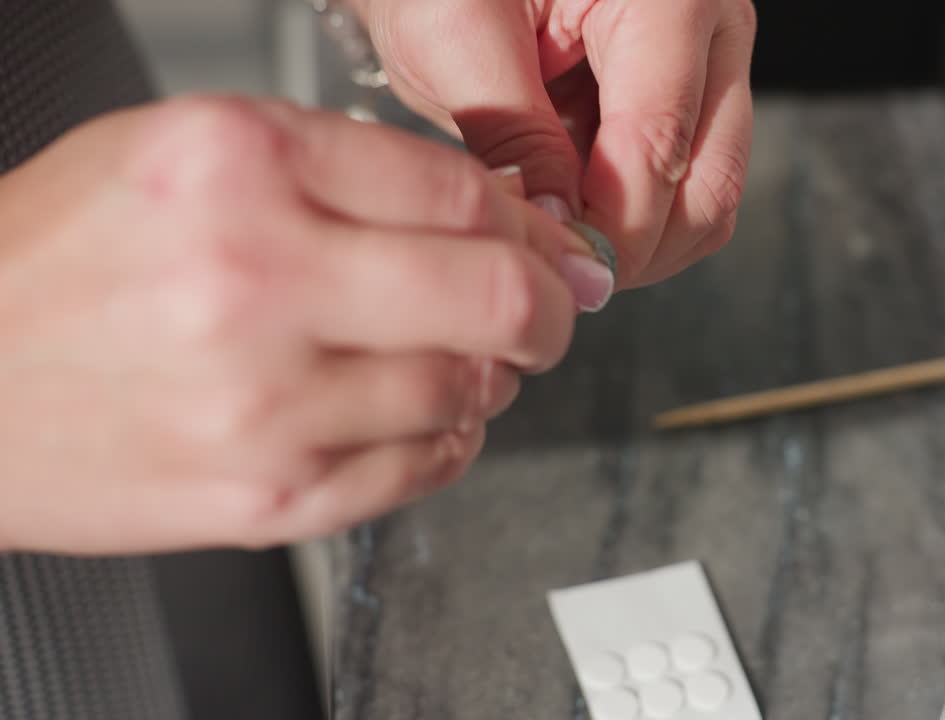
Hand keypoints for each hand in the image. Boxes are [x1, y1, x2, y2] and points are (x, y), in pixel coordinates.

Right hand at [0, 95, 599, 553]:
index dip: (523, 220)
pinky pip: (425, 468)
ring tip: (450, 354)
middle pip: (498, 295)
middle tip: (547, 305)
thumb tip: (495, 218)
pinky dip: (446, 435)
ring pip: (471, 389)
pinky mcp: (268, 500)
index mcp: (238, 168)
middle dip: (550, 303)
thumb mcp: (191, 153)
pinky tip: (411, 411)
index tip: (538, 241)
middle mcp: (253, 283)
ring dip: (489, 372)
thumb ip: (349, 170)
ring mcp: (265, 406)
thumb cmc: (63, 263)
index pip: (459, 192)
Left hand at [354, 0, 756, 288]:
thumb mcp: (455, 32)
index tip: (544, 261)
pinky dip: (637, 223)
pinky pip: (689, 194)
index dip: (603, 227)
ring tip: (556, 232)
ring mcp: (714, 68)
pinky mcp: (697, 103)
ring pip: (708, 203)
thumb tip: (558, 231)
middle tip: (551, 264)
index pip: (658, 144)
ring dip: (637, 242)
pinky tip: (574, 210)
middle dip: (630, 246)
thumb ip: (512, 131)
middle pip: (708, 186)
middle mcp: (714, 28)